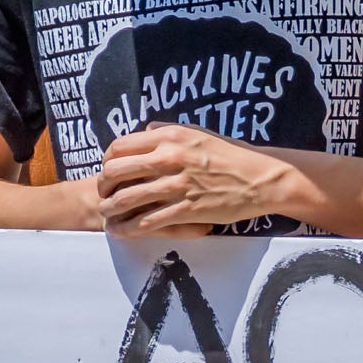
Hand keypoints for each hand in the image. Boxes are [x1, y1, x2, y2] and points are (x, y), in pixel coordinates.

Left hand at [94, 123, 299, 234]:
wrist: (260, 178)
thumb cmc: (231, 155)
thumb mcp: (198, 133)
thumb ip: (168, 131)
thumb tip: (146, 130)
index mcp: (170, 137)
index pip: (121, 147)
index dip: (106, 161)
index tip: (107, 171)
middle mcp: (169, 158)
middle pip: (116, 172)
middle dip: (103, 186)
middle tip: (102, 195)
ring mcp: (177, 185)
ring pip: (127, 199)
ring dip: (111, 210)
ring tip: (106, 216)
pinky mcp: (187, 209)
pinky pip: (148, 221)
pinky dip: (129, 229)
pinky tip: (121, 231)